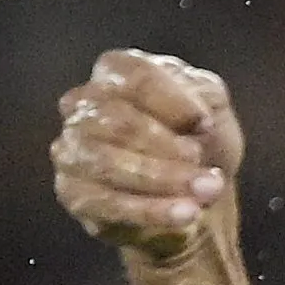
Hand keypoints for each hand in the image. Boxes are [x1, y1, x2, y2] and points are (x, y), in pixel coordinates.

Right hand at [52, 49, 246, 264]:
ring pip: (107, 163)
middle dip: (168, 150)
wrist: (193, 195)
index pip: (135, 78)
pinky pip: (106, 203)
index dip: (173, 103)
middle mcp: (82, 105)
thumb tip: (191, 121)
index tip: (206, 126)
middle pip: (118, 122)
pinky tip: (183, 213)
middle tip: (209, 172)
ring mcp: (71, 149)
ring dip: (161, 180)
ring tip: (203, 194)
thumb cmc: (197, 140)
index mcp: (114, 71)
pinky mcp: (72, 193)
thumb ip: (202, 96)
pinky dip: (150, 210)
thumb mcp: (213, 105)